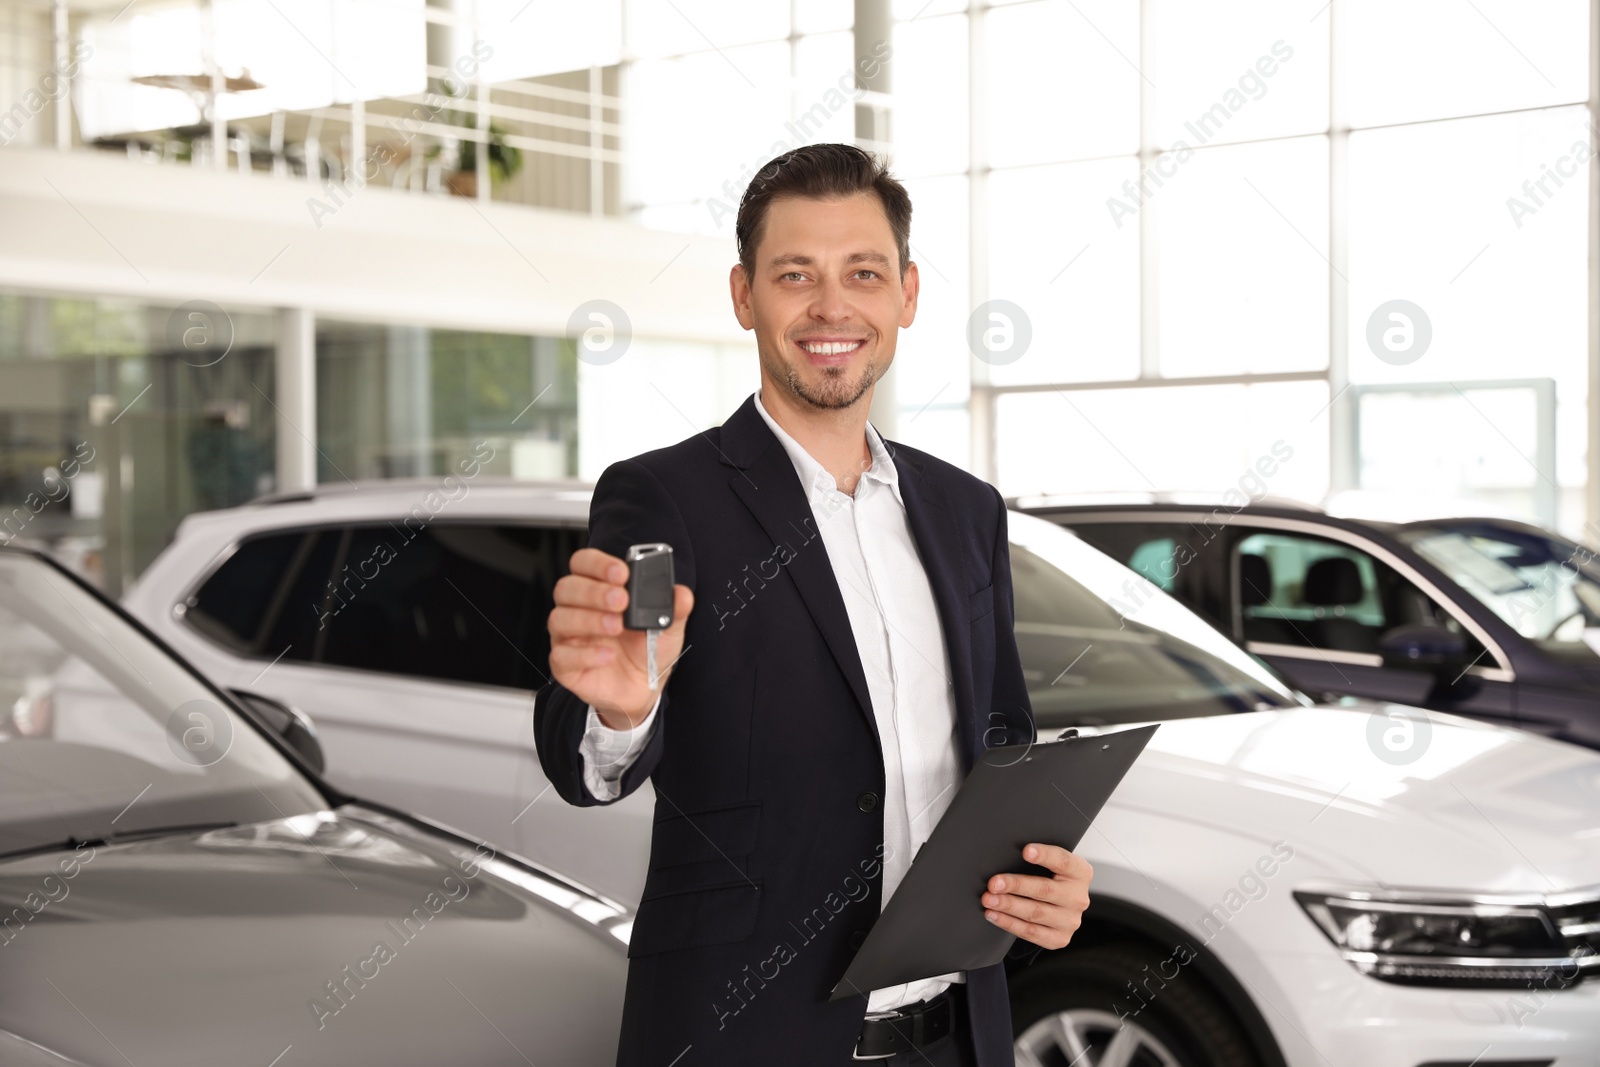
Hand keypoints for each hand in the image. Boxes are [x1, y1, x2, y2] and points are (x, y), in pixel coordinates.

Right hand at [548, 547, 693, 727]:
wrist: (643, 689)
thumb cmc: (647, 649)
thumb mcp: (668, 627)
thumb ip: (674, 609)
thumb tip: (681, 593)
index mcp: (598, 589)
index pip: (583, 564)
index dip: (598, 563)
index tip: (622, 572)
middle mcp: (577, 609)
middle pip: (566, 588)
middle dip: (594, 591)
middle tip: (622, 600)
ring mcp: (568, 637)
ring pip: (559, 619)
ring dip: (589, 619)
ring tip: (617, 626)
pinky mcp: (565, 666)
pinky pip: (562, 656)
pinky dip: (585, 654)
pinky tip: (608, 654)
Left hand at [980, 843, 1091, 950]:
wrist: (1061, 907)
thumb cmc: (1050, 878)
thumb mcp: (1052, 865)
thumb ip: (1038, 859)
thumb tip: (1005, 854)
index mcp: (1080, 873)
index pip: (1063, 861)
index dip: (1045, 855)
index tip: (1026, 851)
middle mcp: (1078, 898)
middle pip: (1044, 890)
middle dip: (1015, 886)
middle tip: (993, 883)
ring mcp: (1070, 921)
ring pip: (1035, 913)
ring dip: (1008, 906)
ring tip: (988, 900)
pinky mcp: (1059, 939)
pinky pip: (1030, 932)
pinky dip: (1009, 923)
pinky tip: (993, 915)